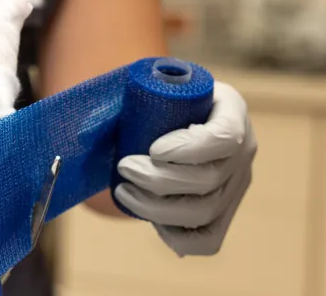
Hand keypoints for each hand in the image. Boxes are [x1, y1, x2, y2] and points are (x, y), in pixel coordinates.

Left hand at [114, 82, 257, 255]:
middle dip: (159, 179)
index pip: (225, 136)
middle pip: (209, 180)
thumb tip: (81, 131)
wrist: (173, 113)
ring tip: (124, 192)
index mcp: (232, 110)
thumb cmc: (159, 97)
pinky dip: (177, 237)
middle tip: (124, 168)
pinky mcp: (224, 212)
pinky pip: (208, 239)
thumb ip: (125, 98)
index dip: (190, 148)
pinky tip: (150, 220)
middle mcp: (244, 150)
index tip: (152, 148)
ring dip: (157, 208)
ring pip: (204, 211)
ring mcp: (236, 184)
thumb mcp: (152, 87)